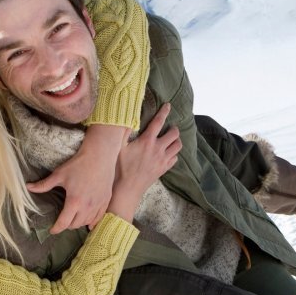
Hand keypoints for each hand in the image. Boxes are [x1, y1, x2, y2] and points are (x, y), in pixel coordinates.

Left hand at [27, 124, 128, 233]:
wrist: (100, 155)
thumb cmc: (78, 164)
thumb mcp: (59, 174)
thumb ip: (43, 185)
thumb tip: (27, 187)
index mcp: (74, 202)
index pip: (63, 223)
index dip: (56, 229)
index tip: (52, 230)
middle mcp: (87, 206)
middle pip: (75, 225)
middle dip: (66, 225)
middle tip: (62, 220)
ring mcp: (98, 205)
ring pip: (87, 223)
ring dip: (78, 223)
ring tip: (73, 219)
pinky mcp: (106, 201)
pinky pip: (99, 218)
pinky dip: (92, 222)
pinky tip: (88, 222)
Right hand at [108, 104, 180, 220]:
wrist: (127, 189)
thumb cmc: (120, 168)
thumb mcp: (118, 148)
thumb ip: (123, 132)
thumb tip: (124, 119)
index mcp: (147, 141)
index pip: (158, 122)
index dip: (164, 112)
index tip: (168, 106)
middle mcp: (158, 149)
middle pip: (174, 134)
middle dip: (173, 128)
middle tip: (169, 128)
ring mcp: (162, 160)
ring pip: (178, 146)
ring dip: (176, 141)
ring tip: (170, 139)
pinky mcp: (163, 169)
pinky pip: (175, 158)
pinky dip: (173, 154)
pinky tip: (167, 153)